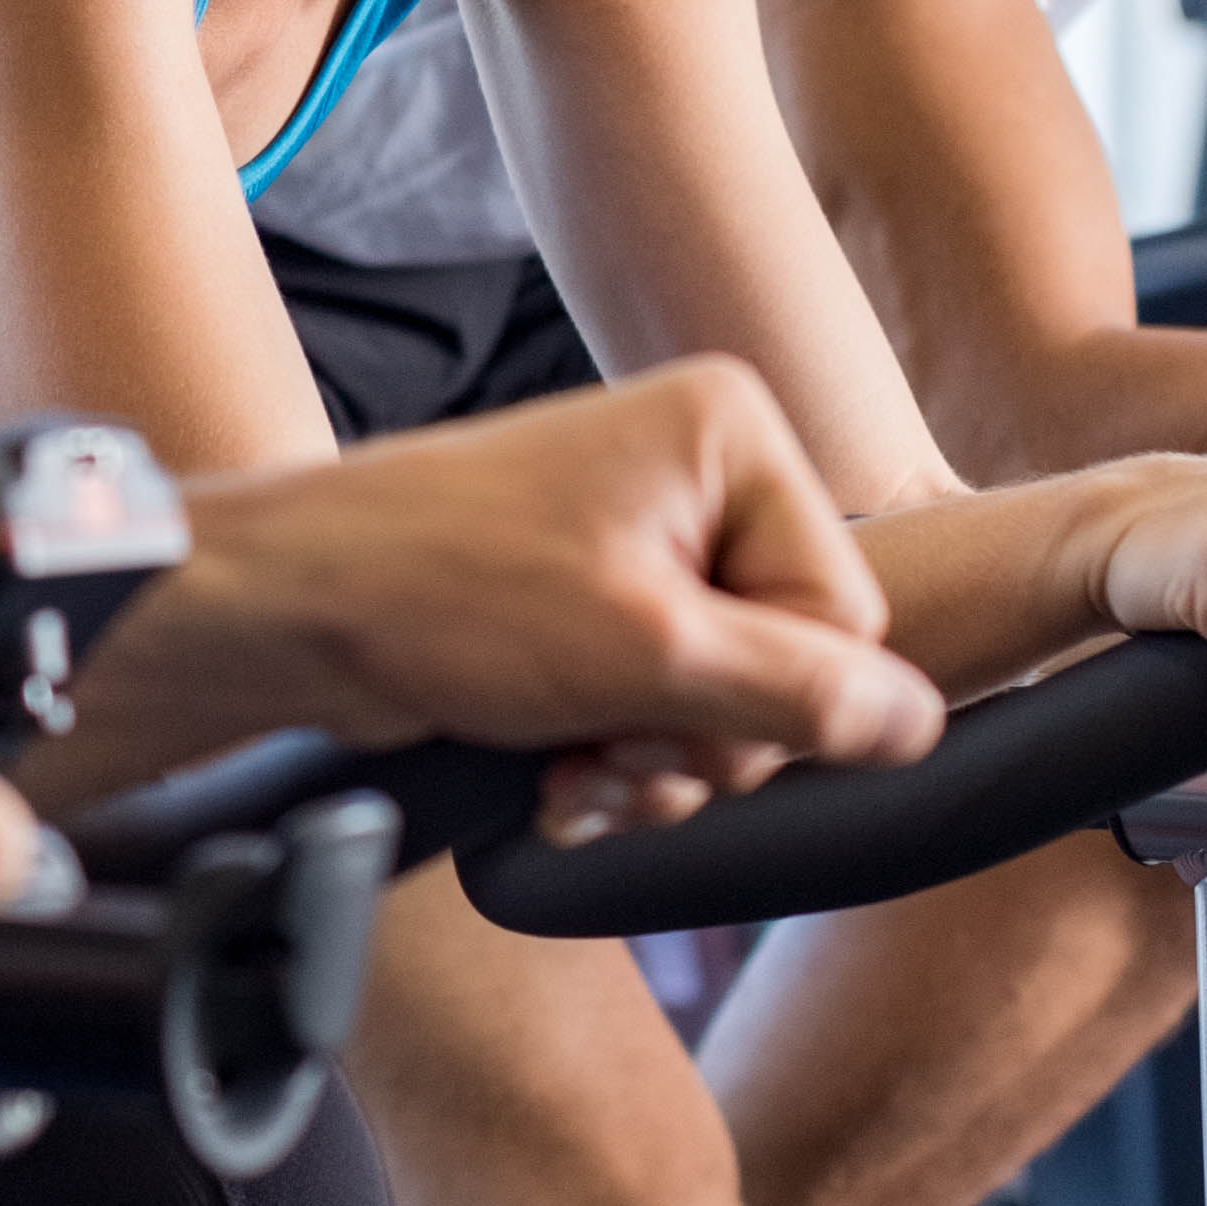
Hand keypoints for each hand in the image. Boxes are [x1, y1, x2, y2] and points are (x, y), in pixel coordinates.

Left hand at [122, 357, 946, 838]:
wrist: (290, 611)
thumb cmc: (443, 589)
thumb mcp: (648, 655)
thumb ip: (798, 693)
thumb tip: (917, 721)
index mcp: (732, 436)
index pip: (844, 615)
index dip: (772, 700)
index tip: (673, 719)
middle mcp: (697, 471)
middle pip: (788, 663)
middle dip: (700, 740)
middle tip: (611, 750)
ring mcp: (641, 536)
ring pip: (723, 702)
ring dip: (653, 765)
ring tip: (574, 762)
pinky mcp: (593, 599)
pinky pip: (658, 705)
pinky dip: (615, 757)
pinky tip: (555, 768)